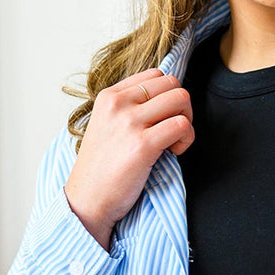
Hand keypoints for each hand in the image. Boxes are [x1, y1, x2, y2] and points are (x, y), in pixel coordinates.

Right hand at [64, 69, 193, 249]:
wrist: (87, 200)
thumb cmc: (101, 168)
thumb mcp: (107, 126)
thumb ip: (130, 108)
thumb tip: (165, 99)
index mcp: (109, 96)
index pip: (155, 74)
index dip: (168, 95)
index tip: (162, 118)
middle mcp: (118, 104)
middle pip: (173, 83)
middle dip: (182, 106)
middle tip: (174, 130)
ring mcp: (130, 123)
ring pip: (181, 100)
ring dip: (187, 121)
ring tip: (173, 142)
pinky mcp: (143, 145)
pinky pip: (182, 125)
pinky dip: (186, 139)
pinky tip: (173, 153)